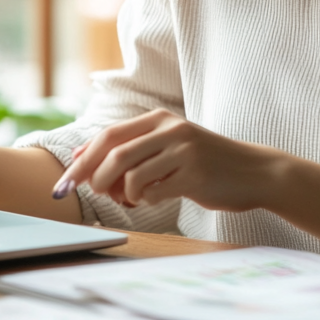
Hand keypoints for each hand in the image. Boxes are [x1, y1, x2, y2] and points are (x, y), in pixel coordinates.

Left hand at [55, 109, 283, 212]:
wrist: (254, 171)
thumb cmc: (203, 162)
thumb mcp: (167, 145)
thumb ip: (130, 149)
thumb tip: (81, 157)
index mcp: (158, 119)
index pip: (108, 136)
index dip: (83, 159)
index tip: (65, 181)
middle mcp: (169, 129)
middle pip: (114, 153)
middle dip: (95, 177)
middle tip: (98, 193)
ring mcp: (183, 150)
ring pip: (131, 175)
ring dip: (125, 193)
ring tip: (134, 197)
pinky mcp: (194, 175)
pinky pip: (154, 192)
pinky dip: (146, 200)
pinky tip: (156, 198)